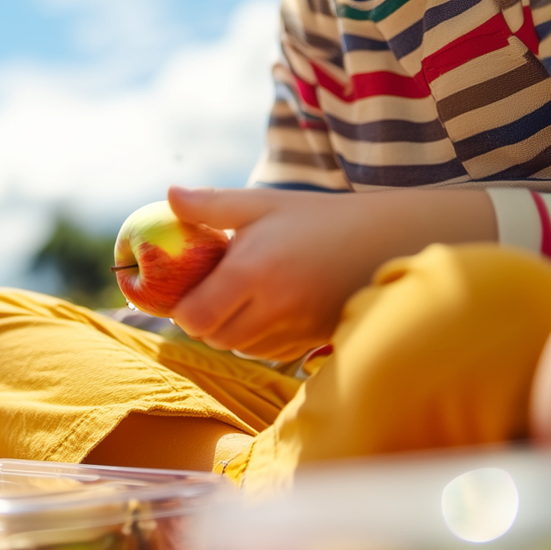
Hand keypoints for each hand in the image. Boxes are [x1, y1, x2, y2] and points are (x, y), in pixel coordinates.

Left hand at [165, 183, 496, 361]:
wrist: (383, 238)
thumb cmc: (315, 217)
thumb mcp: (261, 204)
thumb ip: (211, 205)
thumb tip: (168, 195)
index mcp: (252, 271)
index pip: (196, 317)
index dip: (183, 310)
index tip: (184, 293)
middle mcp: (274, 307)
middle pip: (216, 338)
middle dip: (205, 322)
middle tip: (208, 296)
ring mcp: (297, 329)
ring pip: (243, 349)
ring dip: (232, 331)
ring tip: (240, 299)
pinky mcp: (314, 341)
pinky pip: (271, 354)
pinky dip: (260, 339)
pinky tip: (269, 310)